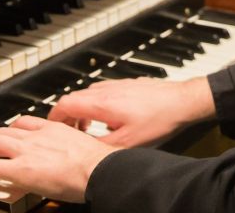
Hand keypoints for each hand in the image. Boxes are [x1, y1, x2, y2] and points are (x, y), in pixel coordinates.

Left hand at [0, 115, 115, 203]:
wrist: (99, 170)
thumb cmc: (99, 164)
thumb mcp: (84, 147)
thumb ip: (73, 149)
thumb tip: (77, 159)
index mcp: (53, 129)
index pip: (25, 122)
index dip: (14, 130)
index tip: (12, 138)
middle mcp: (37, 136)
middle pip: (4, 129)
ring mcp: (26, 151)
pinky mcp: (19, 169)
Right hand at [48, 76, 215, 147]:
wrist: (183, 102)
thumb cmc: (159, 120)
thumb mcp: (126, 143)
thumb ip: (99, 145)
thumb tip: (82, 149)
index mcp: (101, 103)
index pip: (64, 104)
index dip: (53, 117)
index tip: (51, 128)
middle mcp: (106, 90)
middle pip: (74, 98)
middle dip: (67, 116)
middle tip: (71, 132)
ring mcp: (117, 84)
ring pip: (88, 94)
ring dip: (83, 110)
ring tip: (90, 127)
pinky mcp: (127, 84)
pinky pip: (102, 92)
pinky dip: (96, 104)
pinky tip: (109, 118)